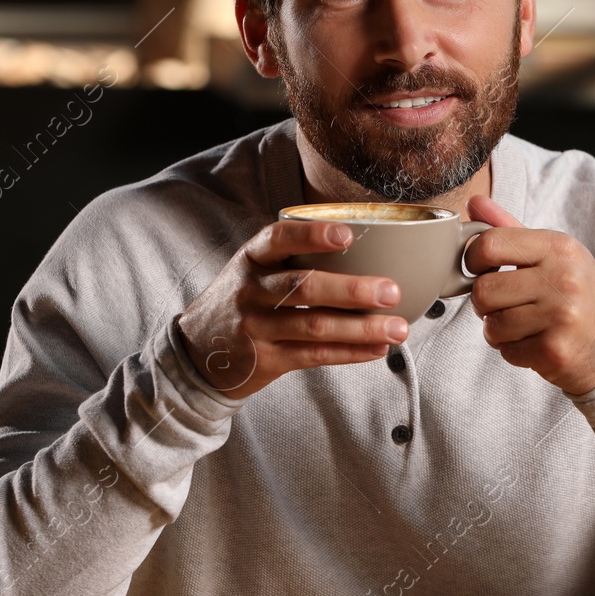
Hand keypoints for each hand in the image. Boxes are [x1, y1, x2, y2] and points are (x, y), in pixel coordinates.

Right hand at [176, 219, 408, 398]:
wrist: (196, 353)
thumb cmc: (243, 302)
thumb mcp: (253, 271)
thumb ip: (293, 259)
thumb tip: (367, 250)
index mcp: (251, 259)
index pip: (277, 239)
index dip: (311, 235)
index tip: (347, 235)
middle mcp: (251, 291)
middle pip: (304, 287)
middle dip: (352, 290)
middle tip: (392, 291)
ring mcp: (256, 328)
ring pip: (315, 326)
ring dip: (362, 328)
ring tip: (398, 328)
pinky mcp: (265, 361)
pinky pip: (313, 356)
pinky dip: (349, 352)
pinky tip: (376, 349)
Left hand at [463, 196, 594, 395]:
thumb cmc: (577, 294)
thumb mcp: (553, 254)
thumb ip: (509, 228)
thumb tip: (473, 201)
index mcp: (558, 247)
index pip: (490, 244)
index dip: (473, 261)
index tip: (483, 270)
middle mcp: (562, 278)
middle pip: (483, 290)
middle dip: (484, 302)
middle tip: (503, 304)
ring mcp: (561, 316)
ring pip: (492, 325)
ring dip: (498, 330)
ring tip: (523, 325)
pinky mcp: (555, 351)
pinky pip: (507, 352)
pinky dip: (514, 351)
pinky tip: (536, 342)